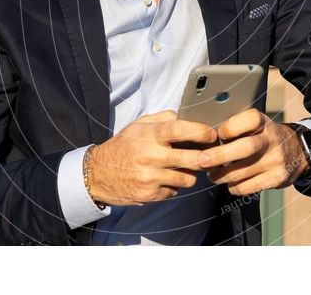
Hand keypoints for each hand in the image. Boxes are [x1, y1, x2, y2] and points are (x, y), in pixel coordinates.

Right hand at [88, 110, 216, 206]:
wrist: (98, 174)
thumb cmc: (123, 146)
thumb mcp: (138, 125)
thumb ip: (162, 119)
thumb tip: (184, 117)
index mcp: (149, 136)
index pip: (178, 130)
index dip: (199, 132)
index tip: (212, 134)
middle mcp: (150, 157)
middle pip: (190, 159)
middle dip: (206, 158)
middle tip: (211, 155)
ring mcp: (151, 178)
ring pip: (187, 178)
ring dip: (190, 174)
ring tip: (183, 168)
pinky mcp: (150, 194)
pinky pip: (175, 191)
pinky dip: (174, 186)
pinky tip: (165, 179)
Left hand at [197, 109, 308, 195]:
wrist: (297, 151)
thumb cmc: (264, 136)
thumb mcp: (255, 124)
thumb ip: (236, 129)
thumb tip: (207, 140)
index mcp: (264, 122)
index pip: (247, 120)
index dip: (228, 128)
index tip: (217, 135)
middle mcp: (272, 140)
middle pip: (244, 148)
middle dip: (218, 156)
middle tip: (201, 161)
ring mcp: (275, 161)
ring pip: (241, 172)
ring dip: (220, 176)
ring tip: (212, 175)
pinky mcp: (276, 179)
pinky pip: (247, 187)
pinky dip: (233, 187)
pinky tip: (230, 183)